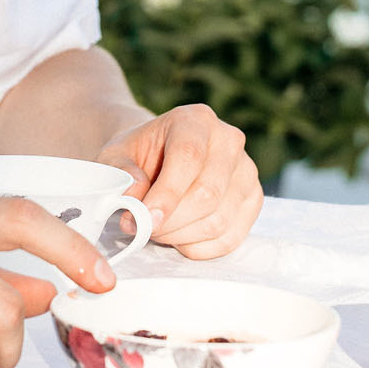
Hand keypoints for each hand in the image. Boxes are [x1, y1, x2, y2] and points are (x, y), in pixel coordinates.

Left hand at [97, 103, 261, 259]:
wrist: (158, 158)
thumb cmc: (137, 157)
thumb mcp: (115, 158)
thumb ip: (121, 174)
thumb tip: (135, 199)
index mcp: (195, 119)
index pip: (189, 157)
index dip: (167, 194)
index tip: (144, 220)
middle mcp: (228, 140)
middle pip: (207, 194)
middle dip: (170, 222)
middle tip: (143, 228)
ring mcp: (246, 171)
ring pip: (218, 220)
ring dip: (181, 237)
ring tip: (158, 230)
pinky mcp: (253, 199)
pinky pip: (230, 238)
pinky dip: (199, 248)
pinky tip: (179, 238)